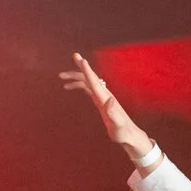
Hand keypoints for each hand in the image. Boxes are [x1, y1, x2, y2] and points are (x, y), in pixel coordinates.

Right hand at [60, 51, 155, 167]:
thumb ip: (114, 113)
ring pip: (87, 82)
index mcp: (105, 99)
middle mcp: (104, 95)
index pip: (94, 82)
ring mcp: (102, 97)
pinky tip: (70, 86)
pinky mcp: (100, 101)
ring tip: (61, 77)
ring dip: (75, 77)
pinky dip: (78, 85)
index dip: (87, 70)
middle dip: (81, 67)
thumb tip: (110, 99)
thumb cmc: (123, 133)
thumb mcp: (118, 125)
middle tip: (74, 56)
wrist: (129, 135)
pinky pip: (87, 88)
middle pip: (90, 77)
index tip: (82, 59)